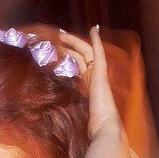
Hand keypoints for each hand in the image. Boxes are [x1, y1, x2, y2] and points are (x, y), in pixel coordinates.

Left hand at [59, 26, 122, 140]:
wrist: (105, 127)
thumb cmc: (93, 126)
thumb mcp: (76, 115)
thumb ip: (69, 110)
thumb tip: (53, 116)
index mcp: (89, 85)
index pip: (79, 65)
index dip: (71, 56)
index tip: (60, 49)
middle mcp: (94, 77)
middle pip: (81, 56)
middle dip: (70, 45)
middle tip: (58, 36)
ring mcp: (99, 75)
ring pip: (86, 52)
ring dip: (75, 41)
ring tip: (62, 34)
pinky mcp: (101, 74)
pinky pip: (99, 53)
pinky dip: (96, 41)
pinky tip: (93, 29)